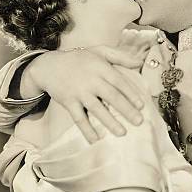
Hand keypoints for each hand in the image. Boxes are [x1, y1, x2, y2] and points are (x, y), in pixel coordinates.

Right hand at [26, 46, 145, 141]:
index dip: (131, 94)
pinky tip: (95, 140)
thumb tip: (139, 63)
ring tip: (122, 133)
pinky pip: (78, 118)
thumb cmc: (80, 59)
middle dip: (126, 110)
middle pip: (111, 96)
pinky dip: (86, 129)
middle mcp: (91, 80)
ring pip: (96, 109)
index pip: (119, 82)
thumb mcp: (99, 51)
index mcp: (100, 68)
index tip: (141, 106)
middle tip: (139, 122)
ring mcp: (79, 92)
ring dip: (110, 122)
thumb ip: (120, 56)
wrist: (49, 65)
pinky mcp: (68, 102)